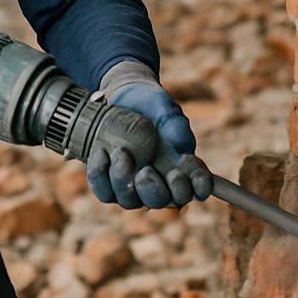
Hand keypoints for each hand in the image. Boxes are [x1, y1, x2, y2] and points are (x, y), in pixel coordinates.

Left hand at [86, 61, 212, 209]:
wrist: (121, 96)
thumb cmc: (149, 103)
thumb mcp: (163, 106)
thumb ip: (174, 123)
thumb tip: (181, 147)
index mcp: (183, 167)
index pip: (198, 189)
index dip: (195, 189)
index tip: (179, 174)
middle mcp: (160, 181)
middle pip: (161, 202)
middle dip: (154, 192)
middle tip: (146, 172)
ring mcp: (133, 185)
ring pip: (130, 201)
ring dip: (123, 182)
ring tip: (121, 153)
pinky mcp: (108, 181)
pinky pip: (104, 191)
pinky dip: (99, 176)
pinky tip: (100, 152)